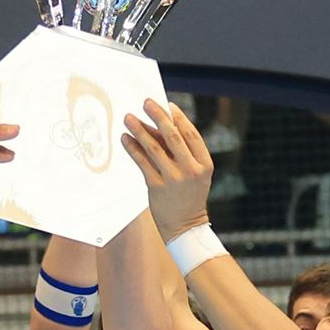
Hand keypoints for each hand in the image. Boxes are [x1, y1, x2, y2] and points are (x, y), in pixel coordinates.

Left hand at [121, 99, 213, 240]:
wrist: (186, 226)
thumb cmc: (189, 195)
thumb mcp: (195, 173)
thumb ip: (183, 152)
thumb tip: (160, 125)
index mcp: (204, 164)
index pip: (191, 134)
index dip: (179, 118)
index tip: (167, 105)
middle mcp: (190, 170)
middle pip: (172, 137)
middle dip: (158, 116)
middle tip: (146, 102)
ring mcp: (174, 179)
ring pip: (154, 148)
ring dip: (140, 130)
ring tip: (129, 117)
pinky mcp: (157, 188)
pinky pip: (142, 163)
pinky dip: (133, 149)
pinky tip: (125, 138)